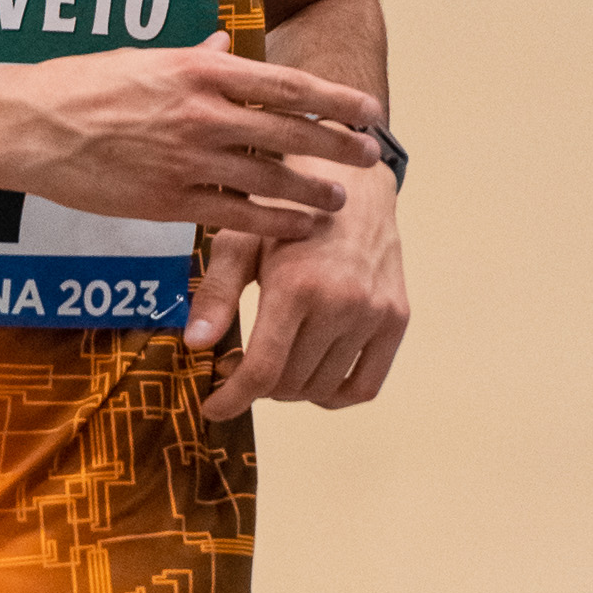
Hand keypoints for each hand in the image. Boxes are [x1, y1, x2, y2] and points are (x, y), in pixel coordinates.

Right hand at [15, 47, 384, 227]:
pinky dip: (274, 224)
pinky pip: (236, 215)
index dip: (336, 101)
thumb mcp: (144, 57)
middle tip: (372, 158)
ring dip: (313, 192)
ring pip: (270, 179)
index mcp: (201, 70)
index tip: (368, 110)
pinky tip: (298, 230)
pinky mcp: (168, 200)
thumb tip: (227, 44)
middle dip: (339, 148)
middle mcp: (203, 112)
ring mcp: (188, 159)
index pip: (288, 86)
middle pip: (291, 132)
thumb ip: (196, 56)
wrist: (30, 125)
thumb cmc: (82, 85)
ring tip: (339, 202)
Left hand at [188, 158, 406, 419]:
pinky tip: (314, 375)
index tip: (212, 408)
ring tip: (278, 361)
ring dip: (293, 388)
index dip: (232, 399)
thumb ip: (216, 294)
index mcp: (296, 286)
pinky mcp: (397, 318)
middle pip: (289, 384)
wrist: (353, 184)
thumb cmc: (287, 211)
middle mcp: (341, 303)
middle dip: (258, 385)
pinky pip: (365, 386)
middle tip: (243, 366)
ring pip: (322, 390)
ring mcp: (373, 313)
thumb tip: (195, 345)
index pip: (262, 371)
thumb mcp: (240, 242)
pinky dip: (335, 394)